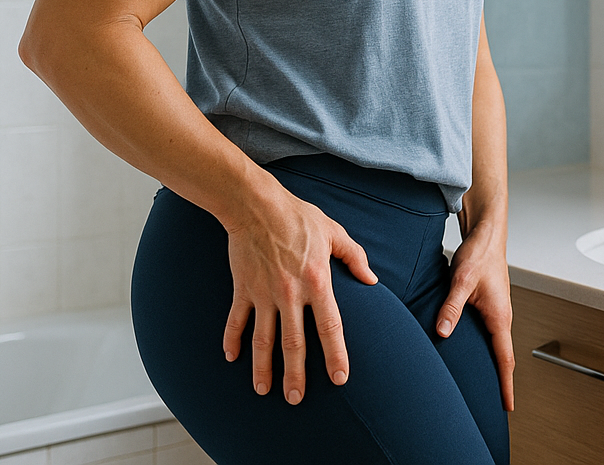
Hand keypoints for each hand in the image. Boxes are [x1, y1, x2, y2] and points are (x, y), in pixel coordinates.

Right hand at [222, 190, 377, 403]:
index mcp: (317, 282)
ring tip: (263, 391)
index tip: (339, 379)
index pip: (330, 327)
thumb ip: (354, 257)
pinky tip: (231, 358)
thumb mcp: (334, 232)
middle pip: (294, 344)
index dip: (335, 355)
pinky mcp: (243, 289)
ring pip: (262, 340)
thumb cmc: (298, 216)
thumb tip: (372, 279)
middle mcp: (290, 294)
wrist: (256, 205)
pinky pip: (236, 320)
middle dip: (295, 375)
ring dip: (262, 368)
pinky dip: (232, 339)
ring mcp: (263, 294)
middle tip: (295, 400)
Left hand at [436, 221, 514, 410]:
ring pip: (496, 346)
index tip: (508, 406)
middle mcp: (502, 317)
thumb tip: (442, 332)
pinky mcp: (489, 306)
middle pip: (503, 357)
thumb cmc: (479, 255)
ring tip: (486, 387)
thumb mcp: (461, 281)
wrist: (486, 235)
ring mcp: (496, 312)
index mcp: (500, 316)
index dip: (506, 384)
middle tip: (496, 406)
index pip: (505, 359)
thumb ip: (451, 307)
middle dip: (501, 382)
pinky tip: (473, 354)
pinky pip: (490, 335)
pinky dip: (486, 350)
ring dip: (494, 366)